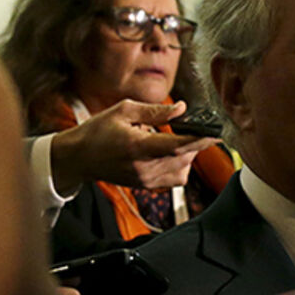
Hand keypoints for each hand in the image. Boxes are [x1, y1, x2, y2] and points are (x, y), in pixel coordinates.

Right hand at [49, 99, 218, 194]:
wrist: (79, 158)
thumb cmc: (97, 132)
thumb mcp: (124, 111)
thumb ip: (155, 111)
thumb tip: (181, 109)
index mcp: (137, 147)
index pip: (177, 146)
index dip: (200, 140)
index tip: (215, 133)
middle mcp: (144, 168)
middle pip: (184, 158)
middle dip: (193, 143)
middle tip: (187, 128)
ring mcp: (145, 180)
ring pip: (183, 170)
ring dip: (186, 155)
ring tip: (171, 140)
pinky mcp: (146, 186)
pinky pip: (175, 179)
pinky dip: (179, 166)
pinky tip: (167, 154)